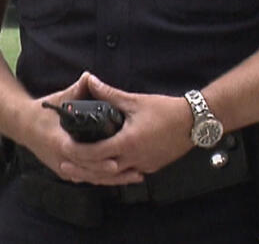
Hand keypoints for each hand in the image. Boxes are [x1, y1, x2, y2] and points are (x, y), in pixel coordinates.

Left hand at [34, 72, 192, 184]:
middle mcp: (135, 159)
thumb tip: (90, 81)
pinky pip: (128, 174)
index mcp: (128, 143)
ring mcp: (144, 165)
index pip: (95, 154)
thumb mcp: (134, 100)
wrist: (194, 122)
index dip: (77, 153)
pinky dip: (114, 173)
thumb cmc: (166, 111)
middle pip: (102, 171)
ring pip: (115, 176)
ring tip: (81, 170)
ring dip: (97, 174)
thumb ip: (108, 93)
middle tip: (64, 166)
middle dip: (82, 169)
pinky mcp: (151, 167)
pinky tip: (106, 168)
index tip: (64, 149)